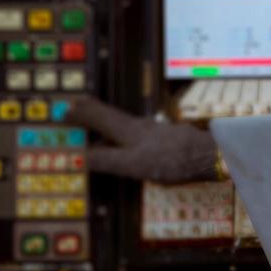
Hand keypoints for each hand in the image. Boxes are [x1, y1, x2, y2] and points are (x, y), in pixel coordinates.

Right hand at [65, 97, 219, 183]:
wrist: (208, 155)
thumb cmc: (170, 160)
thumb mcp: (132, 164)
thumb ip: (105, 159)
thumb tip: (76, 156)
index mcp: (127, 129)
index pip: (97, 116)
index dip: (78, 113)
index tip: (62, 109)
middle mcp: (138, 126)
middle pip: (109, 116)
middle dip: (91, 112)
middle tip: (75, 106)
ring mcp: (152, 132)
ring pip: (122, 125)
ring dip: (105, 124)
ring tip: (92, 128)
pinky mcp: (164, 140)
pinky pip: (133, 135)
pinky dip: (120, 136)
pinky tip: (122, 145)